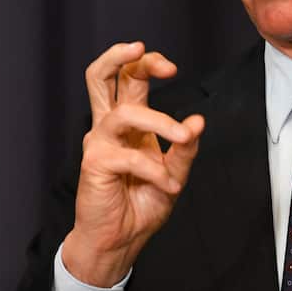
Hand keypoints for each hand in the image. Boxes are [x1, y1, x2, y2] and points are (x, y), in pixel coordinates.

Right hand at [62, 42, 204, 286]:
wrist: (121, 241)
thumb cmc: (143, 204)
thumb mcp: (175, 173)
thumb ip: (184, 148)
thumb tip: (197, 121)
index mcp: (129, 123)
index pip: (129, 78)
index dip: (147, 64)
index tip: (172, 68)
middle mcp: (109, 127)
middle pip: (99, 77)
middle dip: (118, 56)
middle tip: (141, 49)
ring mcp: (98, 143)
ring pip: (123, 113)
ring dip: (161, 122)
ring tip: (183, 138)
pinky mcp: (94, 165)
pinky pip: (129, 157)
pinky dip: (156, 170)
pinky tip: (169, 185)